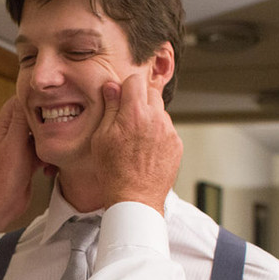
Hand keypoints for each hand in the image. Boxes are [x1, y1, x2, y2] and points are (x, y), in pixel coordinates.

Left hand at [0, 97, 44, 232]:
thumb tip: (26, 93)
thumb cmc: (4, 176)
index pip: (19, 102)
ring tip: (56, 147)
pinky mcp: (29, 161)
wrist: (3, 204)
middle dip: (47, 121)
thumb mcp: (15, 143)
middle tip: (61, 122)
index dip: (34, 98)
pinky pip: (44, 153)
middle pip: (33, 118)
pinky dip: (49, 159)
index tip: (51, 97)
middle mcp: (12, 135)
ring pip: (41, 136)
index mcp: (5, 127)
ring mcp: (21, 148)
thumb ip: (21, 120)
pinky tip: (50, 169)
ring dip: (50, 142)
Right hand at [91, 75, 181, 214]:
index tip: (121, 99)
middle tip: (128, 118)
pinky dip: (158, 134)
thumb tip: (112, 86)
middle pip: (151, 93)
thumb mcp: (101, 137)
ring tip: (137, 139)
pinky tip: (147, 150)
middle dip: (140, 100)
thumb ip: (109, 108)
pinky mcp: (177, 145)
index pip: (135, 80)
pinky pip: (167, 130)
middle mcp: (156, 118)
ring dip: (150, 118)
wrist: (134, 199)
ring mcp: (169, 131)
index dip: (126, 88)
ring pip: (161, 112)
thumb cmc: (113, 171)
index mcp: (134, 112)